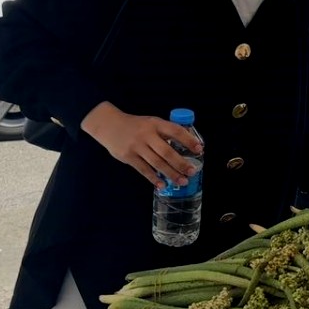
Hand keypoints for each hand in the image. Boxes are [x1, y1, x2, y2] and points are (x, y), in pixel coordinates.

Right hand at [81, 101, 202, 189]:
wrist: (109, 125)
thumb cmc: (136, 125)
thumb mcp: (151, 123)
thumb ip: (166, 132)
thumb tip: (187, 144)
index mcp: (155, 124)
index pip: (175, 131)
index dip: (189, 140)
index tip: (199, 149)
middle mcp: (147, 134)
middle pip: (167, 151)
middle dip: (181, 163)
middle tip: (192, 171)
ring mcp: (136, 146)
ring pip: (157, 163)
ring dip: (171, 173)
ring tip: (182, 181)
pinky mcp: (128, 157)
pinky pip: (143, 170)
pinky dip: (154, 178)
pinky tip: (162, 185)